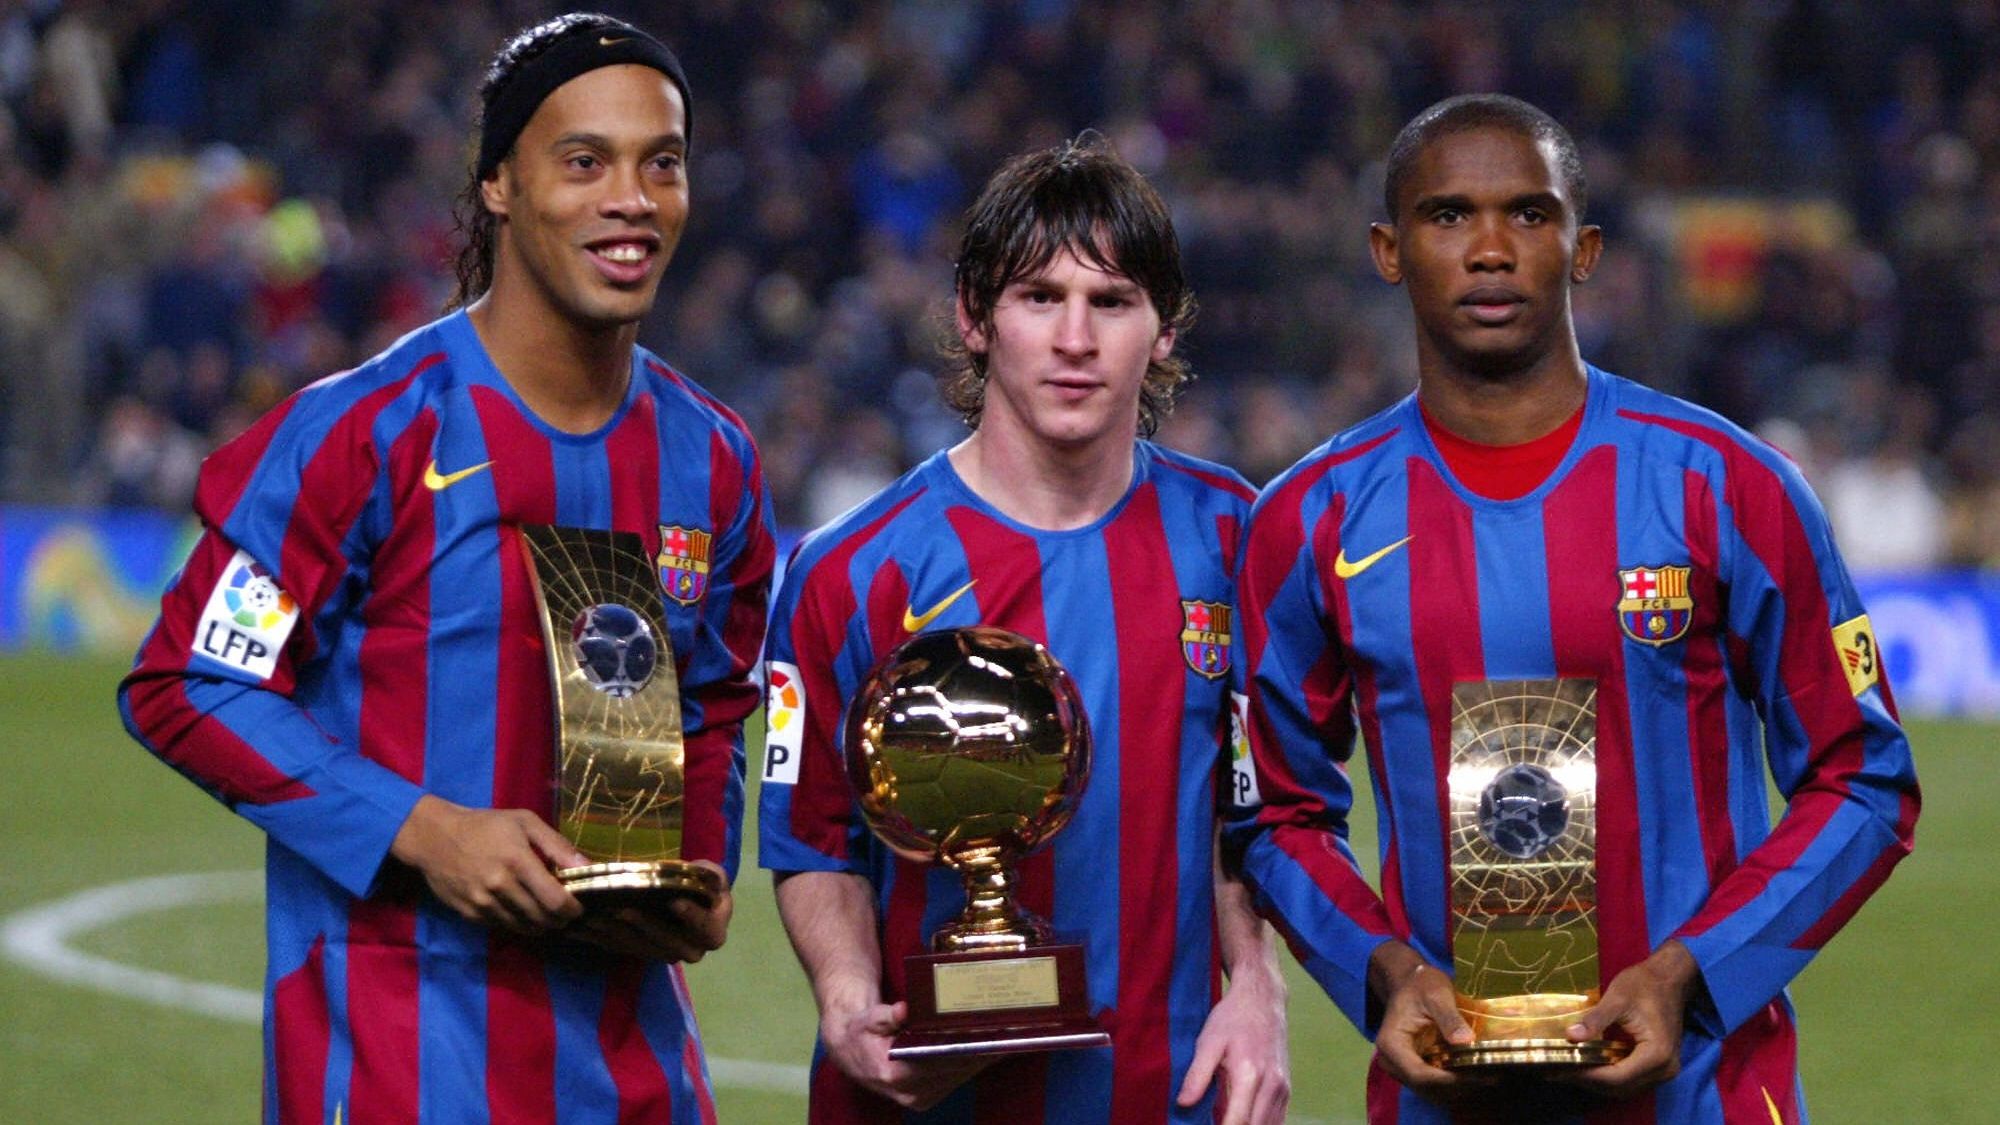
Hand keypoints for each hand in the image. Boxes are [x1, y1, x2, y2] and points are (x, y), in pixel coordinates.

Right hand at [389, 795, 585, 932]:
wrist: (434, 837)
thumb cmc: (484, 825)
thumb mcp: (524, 822)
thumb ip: (557, 845)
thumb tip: (587, 866)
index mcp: (518, 861)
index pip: (554, 900)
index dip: (572, 909)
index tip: (578, 907)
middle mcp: (500, 886)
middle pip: (541, 918)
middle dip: (559, 920)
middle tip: (566, 914)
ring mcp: (483, 903)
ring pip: (522, 927)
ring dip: (540, 925)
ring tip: (547, 915)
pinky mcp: (469, 914)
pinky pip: (502, 927)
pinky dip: (517, 924)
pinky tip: (523, 913)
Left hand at [569, 863, 733, 962]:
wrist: (682, 896)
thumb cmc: (698, 882)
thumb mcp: (709, 874)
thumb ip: (709, 875)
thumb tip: (704, 874)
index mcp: (712, 930)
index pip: (708, 930)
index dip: (693, 918)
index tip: (673, 901)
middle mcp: (692, 949)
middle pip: (671, 946)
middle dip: (646, 927)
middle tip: (624, 910)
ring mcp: (664, 954)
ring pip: (642, 950)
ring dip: (619, 934)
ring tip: (599, 916)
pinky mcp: (640, 954)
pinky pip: (622, 950)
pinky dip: (602, 938)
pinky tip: (584, 926)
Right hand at [818, 992, 990, 1110]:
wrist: (851, 1052)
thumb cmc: (861, 1032)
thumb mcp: (869, 1019)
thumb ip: (887, 1016)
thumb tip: (905, 1010)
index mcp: (895, 1075)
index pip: (938, 1061)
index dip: (963, 1047)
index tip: (985, 1034)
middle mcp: (910, 1093)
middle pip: (955, 1069)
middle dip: (981, 1050)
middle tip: (1007, 1031)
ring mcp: (921, 1098)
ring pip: (960, 1076)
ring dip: (983, 1058)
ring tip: (1007, 1037)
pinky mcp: (928, 1097)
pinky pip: (958, 1079)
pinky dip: (974, 1063)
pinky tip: (991, 1047)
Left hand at [1176, 959, 1289, 1123]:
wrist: (1263, 999)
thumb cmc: (1232, 1018)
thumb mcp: (1208, 1042)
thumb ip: (1197, 1075)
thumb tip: (1183, 1103)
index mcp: (1249, 1074)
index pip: (1238, 1122)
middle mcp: (1272, 1085)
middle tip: (1215, 1123)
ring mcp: (1282, 1088)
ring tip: (1225, 1119)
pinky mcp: (1286, 1088)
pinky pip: (1276, 1119)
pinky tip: (1242, 1119)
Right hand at [1368, 942, 1491, 1104]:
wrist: (1410, 983)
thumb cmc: (1422, 985)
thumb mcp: (1437, 995)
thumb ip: (1449, 1018)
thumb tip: (1466, 1040)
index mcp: (1392, 1044)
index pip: (1419, 1075)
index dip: (1448, 1081)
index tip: (1476, 1076)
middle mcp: (1392, 1062)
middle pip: (1426, 1087)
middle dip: (1458, 1087)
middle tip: (1490, 1078)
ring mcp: (1402, 1068)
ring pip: (1431, 1091)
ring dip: (1459, 1088)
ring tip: (1488, 1077)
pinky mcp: (1414, 1068)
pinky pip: (1434, 1085)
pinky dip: (1455, 1084)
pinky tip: (1476, 1075)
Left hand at [1557, 940, 1698, 1097]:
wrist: (1670, 979)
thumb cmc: (1644, 985)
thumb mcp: (1617, 998)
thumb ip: (1595, 1020)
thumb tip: (1570, 1036)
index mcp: (1656, 1055)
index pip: (1616, 1077)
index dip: (1586, 1076)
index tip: (1560, 1069)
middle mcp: (1664, 1070)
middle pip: (1620, 1087)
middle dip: (1588, 1081)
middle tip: (1557, 1071)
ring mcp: (1664, 1071)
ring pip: (1625, 1087)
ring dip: (1596, 1081)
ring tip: (1567, 1069)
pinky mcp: (1659, 1066)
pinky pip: (1631, 1079)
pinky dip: (1608, 1075)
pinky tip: (1587, 1065)